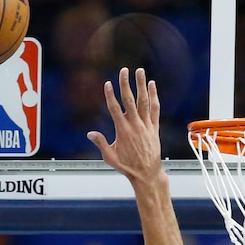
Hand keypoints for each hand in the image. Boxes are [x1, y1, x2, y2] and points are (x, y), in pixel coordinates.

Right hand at [87, 68, 162, 183]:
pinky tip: (152, 85)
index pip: (115, 109)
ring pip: (144, 101)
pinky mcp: (154, 127)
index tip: (108, 83)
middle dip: (126, 84)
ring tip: (140, 71)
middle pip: (129, 100)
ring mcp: (146, 125)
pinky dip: (153, 96)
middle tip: (124, 70)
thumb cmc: (128, 167)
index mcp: (122, 131)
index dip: (111, 95)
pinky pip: (154, 109)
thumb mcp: (110, 157)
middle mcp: (135, 125)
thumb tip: (90, 134)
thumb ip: (101, 143)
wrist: (147, 173)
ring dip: (141, 85)